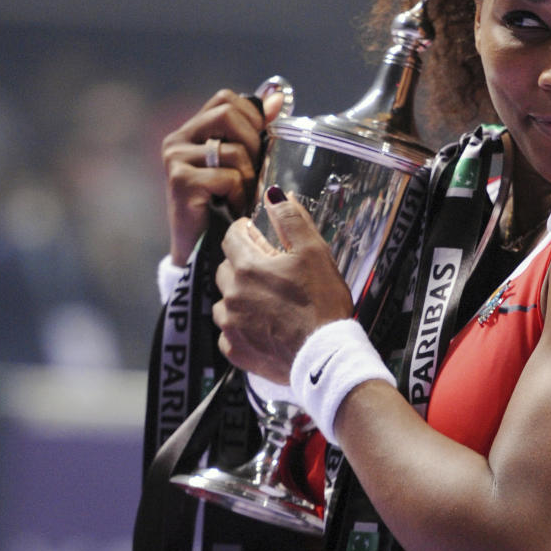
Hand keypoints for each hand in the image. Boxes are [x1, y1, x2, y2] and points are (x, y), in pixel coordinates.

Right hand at [161, 88, 285, 264]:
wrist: (201, 251)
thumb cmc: (225, 206)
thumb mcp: (243, 163)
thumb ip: (256, 130)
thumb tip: (278, 99)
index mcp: (192, 130)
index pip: (227, 99)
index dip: (252, 117)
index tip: (260, 145)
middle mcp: (177, 139)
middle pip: (229, 114)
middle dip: (253, 143)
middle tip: (253, 173)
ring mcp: (175, 159)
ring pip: (234, 150)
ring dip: (249, 177)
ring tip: (243, 196)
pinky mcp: (180, 181)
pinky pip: (228, 176)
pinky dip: (240, 194)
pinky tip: (234, 208)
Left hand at [213, 189, 354, 382]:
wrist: (325, 356)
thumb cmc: (322, 302)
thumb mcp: (314, 251)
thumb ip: (291, 219)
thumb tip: (274, 194)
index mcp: (247, 267)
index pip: (232, 237)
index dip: (245, 232)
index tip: (256, 235)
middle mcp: (232, 295)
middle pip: (226, 269)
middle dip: (243, 264)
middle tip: (270, 270)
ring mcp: (231, 325)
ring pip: (225, 302)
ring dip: (240, 297)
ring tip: (267, 301)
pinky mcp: (236, 351)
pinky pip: (229, 333)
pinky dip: (242, 327)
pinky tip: (264, 327)